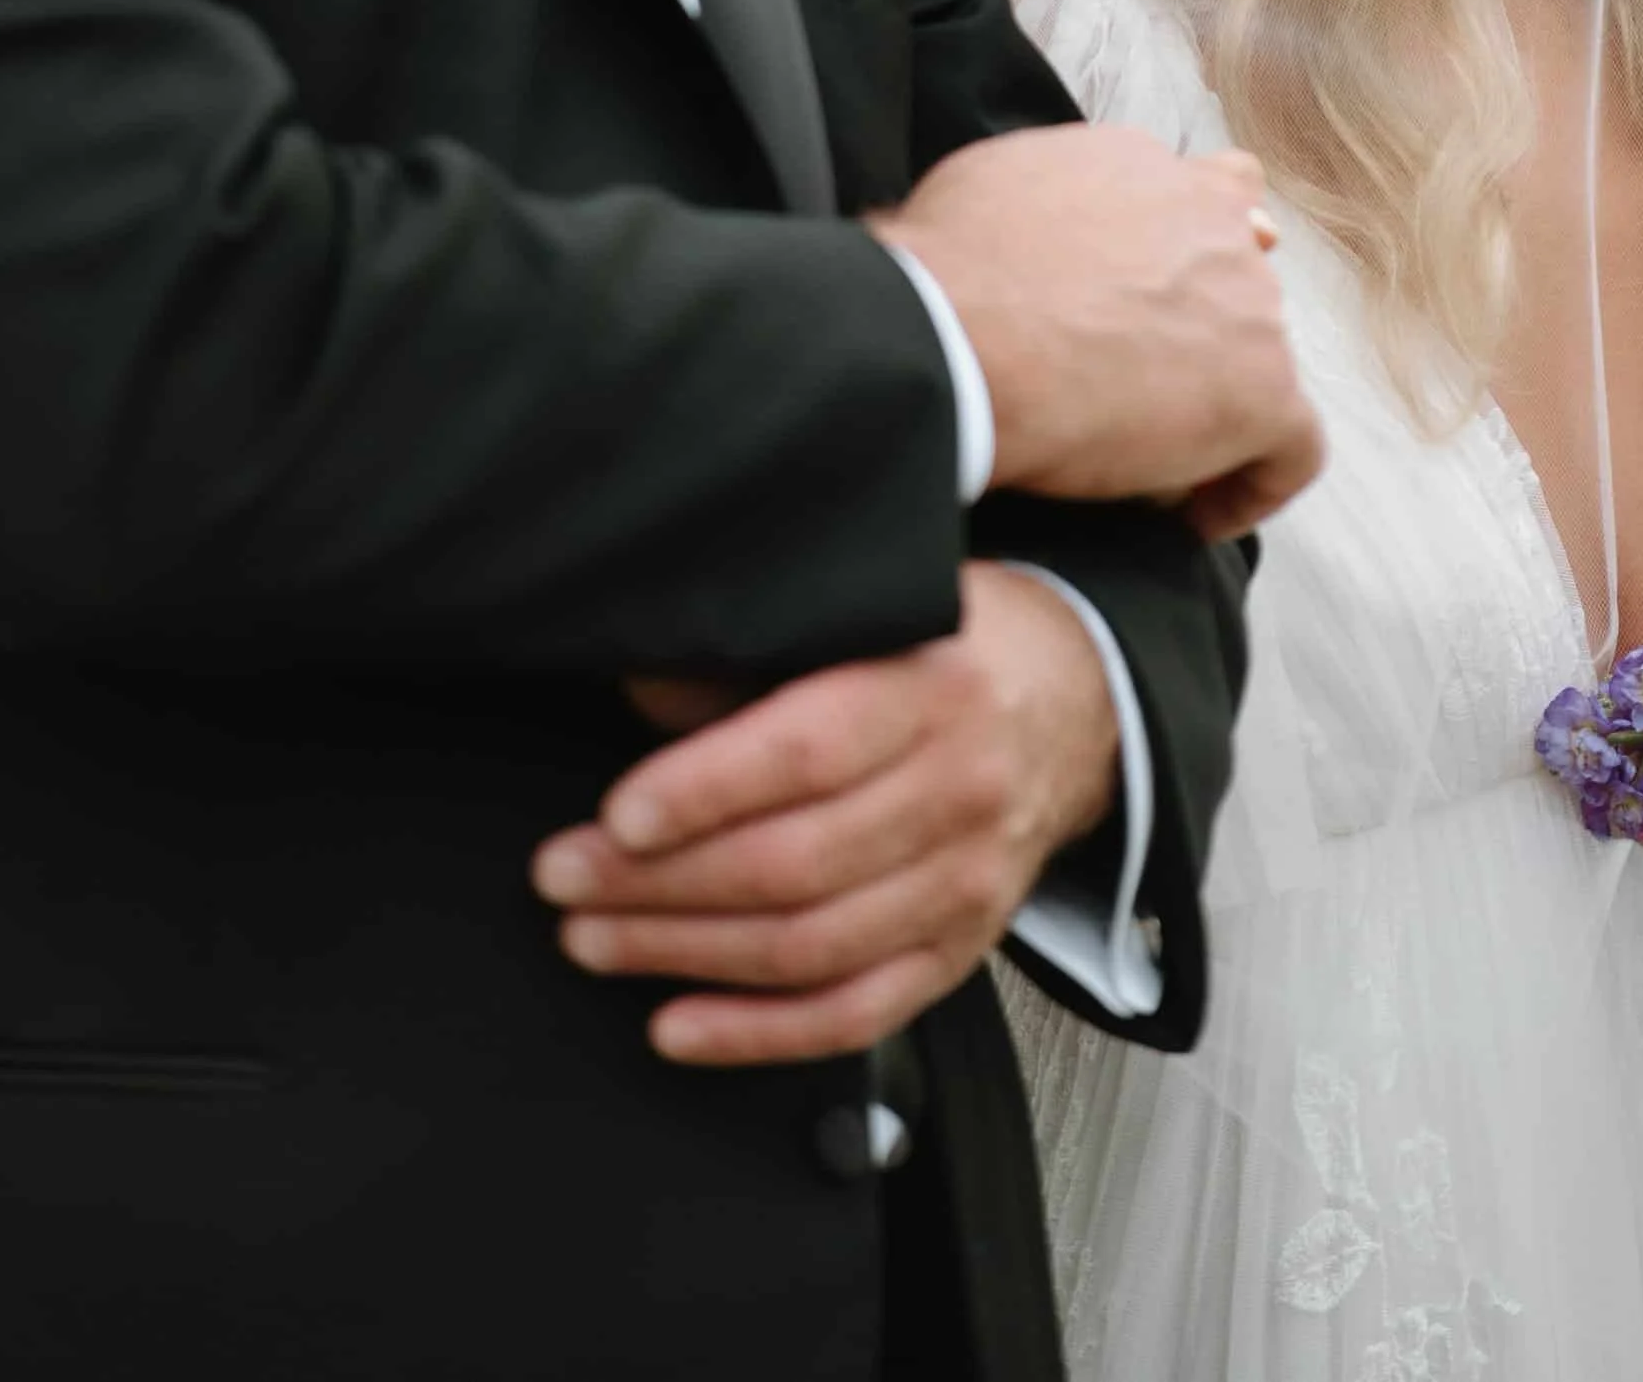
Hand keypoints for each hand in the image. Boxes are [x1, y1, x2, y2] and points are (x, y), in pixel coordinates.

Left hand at [532, 565, 1121, 1066]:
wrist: (1077, 701)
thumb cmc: (954, 644)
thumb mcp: (878, 608)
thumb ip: (768, 650)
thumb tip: (643, 685)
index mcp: (935, 687)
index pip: (810, 750)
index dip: (706, 789)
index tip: (618, 813)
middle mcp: (959, 790)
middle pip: (795, 863)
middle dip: (659, 883)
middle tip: (566, 879)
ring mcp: (967, 884)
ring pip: (811, 947)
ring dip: (686, 955)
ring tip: (594, 939)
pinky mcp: (961, 951)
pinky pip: (855, 1016)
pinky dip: (758, 1034)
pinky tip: (677, 1025)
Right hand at [873, 123, 1321, 536]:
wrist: (951, 337)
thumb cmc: (935, 274)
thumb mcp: (978, 190)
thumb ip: (1028, 204)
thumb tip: (1000, 242)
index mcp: (1136, 163)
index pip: (1198, 194)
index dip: (1184, 253)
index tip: (1153, 304)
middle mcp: (1206, 214)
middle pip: (1238, 269)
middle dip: (1201, 323)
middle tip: (1144, 386)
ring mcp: (1246, 299)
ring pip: (1260, 355)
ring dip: (1213, 398)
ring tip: (1146, 460)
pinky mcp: (1262, 387)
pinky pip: (1292, 447)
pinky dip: (1253, 483)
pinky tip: (1194, 517)